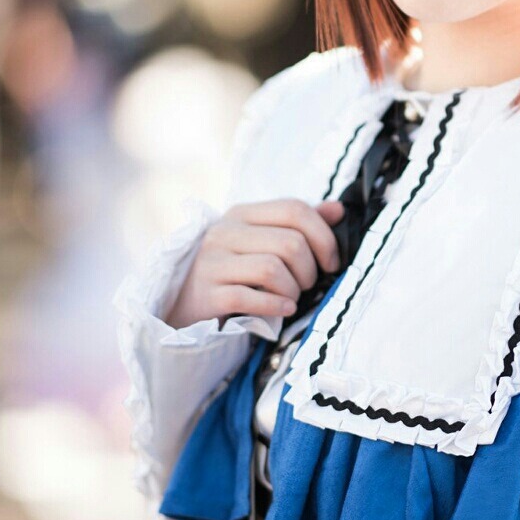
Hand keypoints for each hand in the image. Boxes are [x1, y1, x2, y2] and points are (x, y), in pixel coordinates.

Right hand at [162, 198, 346, 329]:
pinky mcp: (207, 294)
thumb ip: (298, 225)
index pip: (294, 209)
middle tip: (308, 285)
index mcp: (242, 214)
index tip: (331, 262)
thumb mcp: (261, 242)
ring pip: (273, 270)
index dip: (324, 236)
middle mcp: (224, 232)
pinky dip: (275, 306)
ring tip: (291, 298)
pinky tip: (282, 309)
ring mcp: (212, 263)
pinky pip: (251, 298)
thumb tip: (337, 209)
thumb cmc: (232, 273)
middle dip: (310, 270)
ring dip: (293, 290)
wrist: (182, 305)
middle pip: (290, 243)